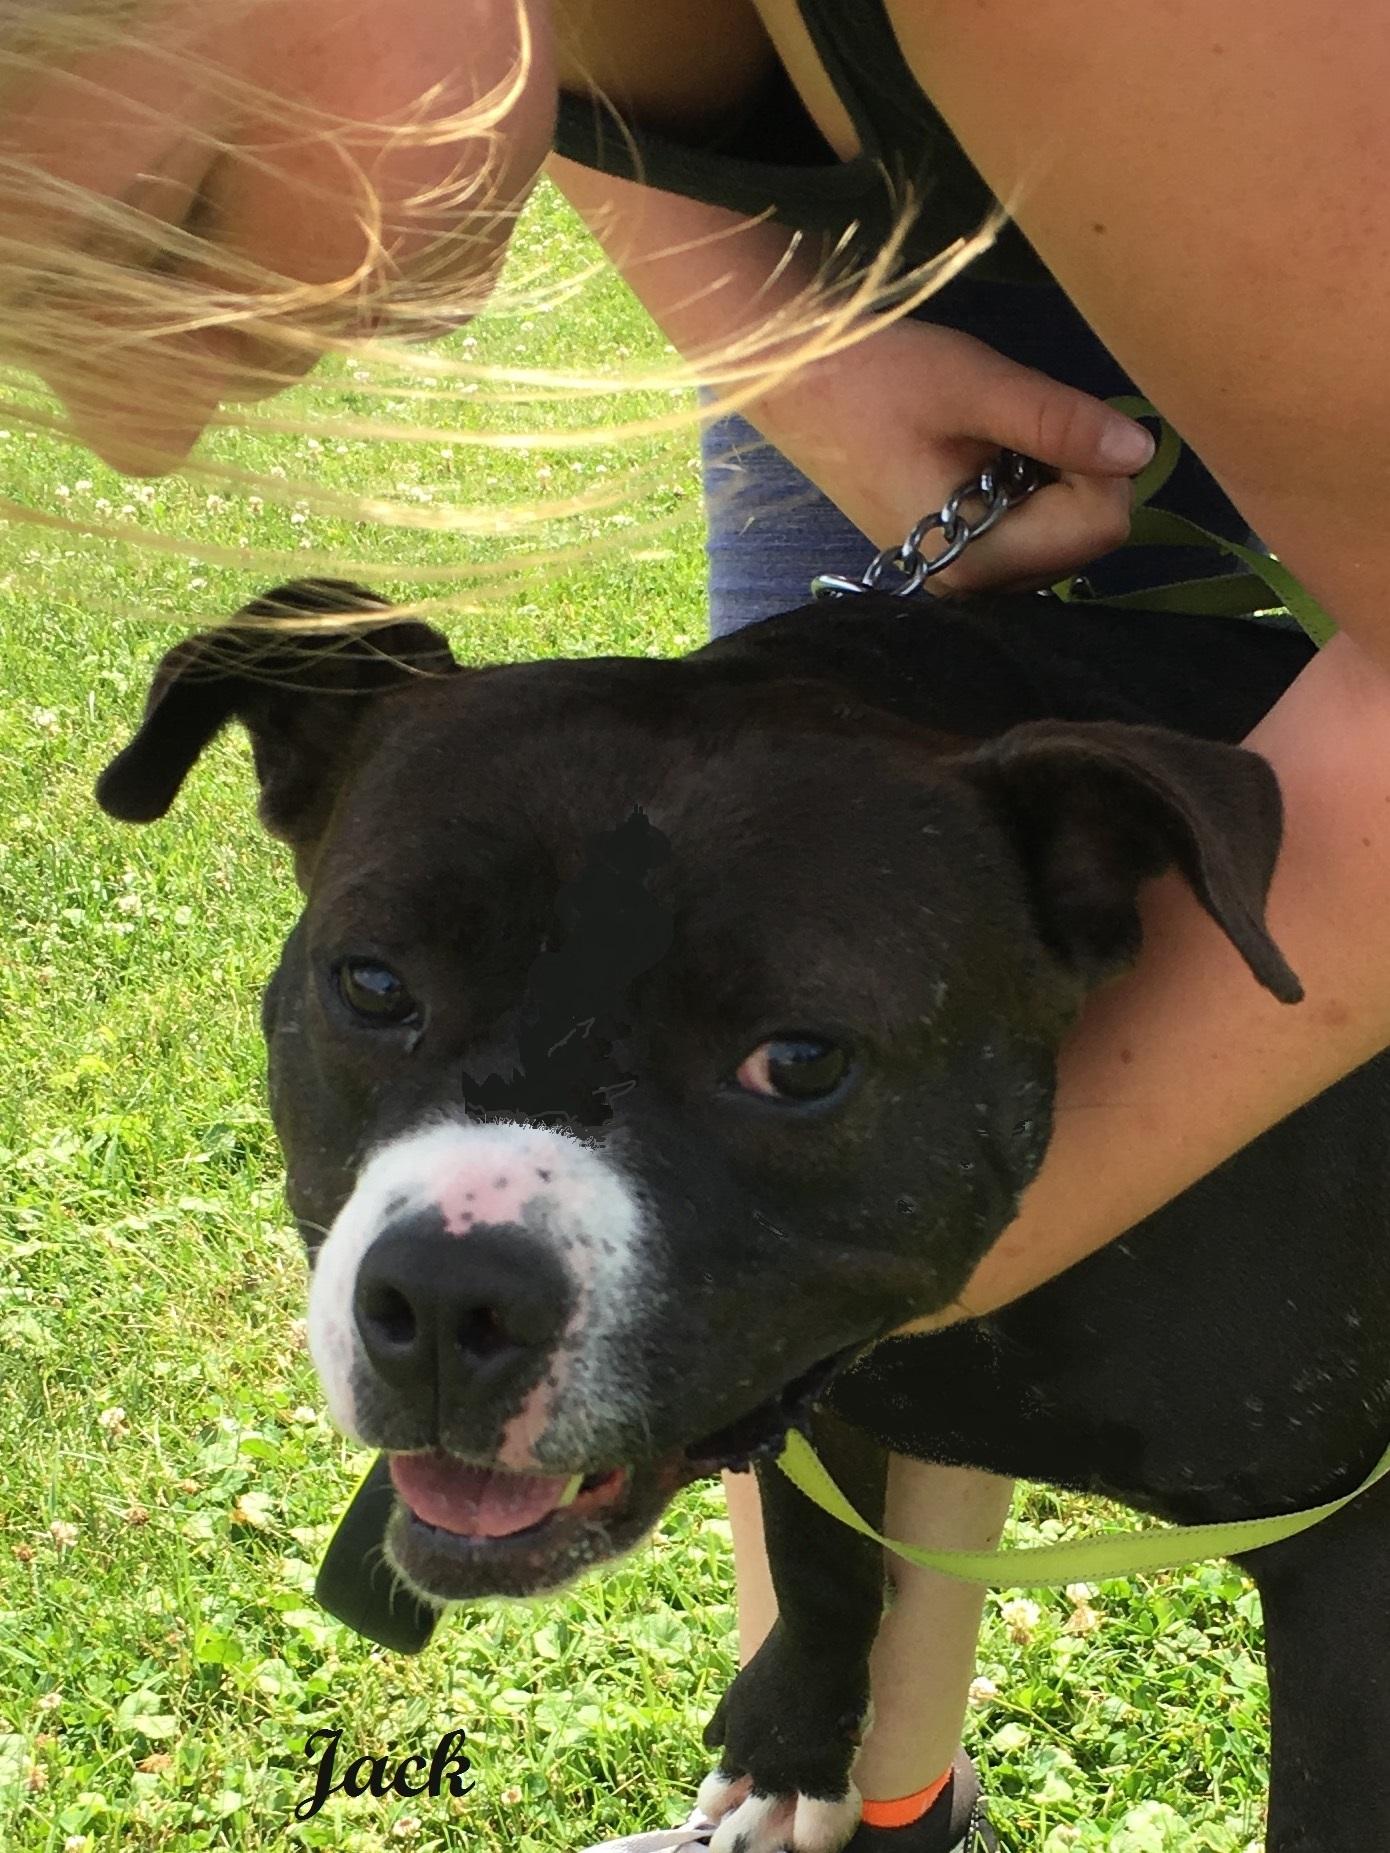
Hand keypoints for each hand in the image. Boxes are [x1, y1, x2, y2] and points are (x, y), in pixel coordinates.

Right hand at [737, 316, 1155, 591]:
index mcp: (979, 558)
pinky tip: (976, 462)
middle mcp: (976, 588)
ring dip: (1049, 482)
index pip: (1103, 524)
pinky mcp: (956, 563)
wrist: (795, 384)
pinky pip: (1030, 534)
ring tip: (984, 442)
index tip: (1040, 421)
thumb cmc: (875, 381)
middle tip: (1005, 428)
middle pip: (1088, 536)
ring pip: (1064, 536)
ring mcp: (965, 580)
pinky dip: (1024, 493)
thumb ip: (1059, 421)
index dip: (1095, 462)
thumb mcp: (974, 386)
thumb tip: (1143, 452)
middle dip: (1073, 474)